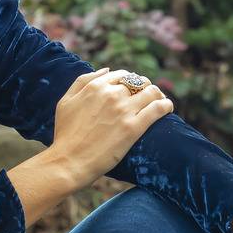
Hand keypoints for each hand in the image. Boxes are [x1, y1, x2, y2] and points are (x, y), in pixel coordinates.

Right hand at [48, 67, 174, 185]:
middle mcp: (111, 94)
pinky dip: (166, 106)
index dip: (131, 81)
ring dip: (158, 95)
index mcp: (96, 87)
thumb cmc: (65, 135)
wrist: (68, 162)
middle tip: (149, 98)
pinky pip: (158, 109)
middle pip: (139, 82)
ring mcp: (123, 110)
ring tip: (160, 102)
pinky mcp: (133, 127)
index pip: (123, 75)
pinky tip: (168, 109)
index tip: (134, 91)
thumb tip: (106, 70)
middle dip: (146, 88)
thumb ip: (83, 81)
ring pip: (152, 92)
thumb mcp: (65, 102)